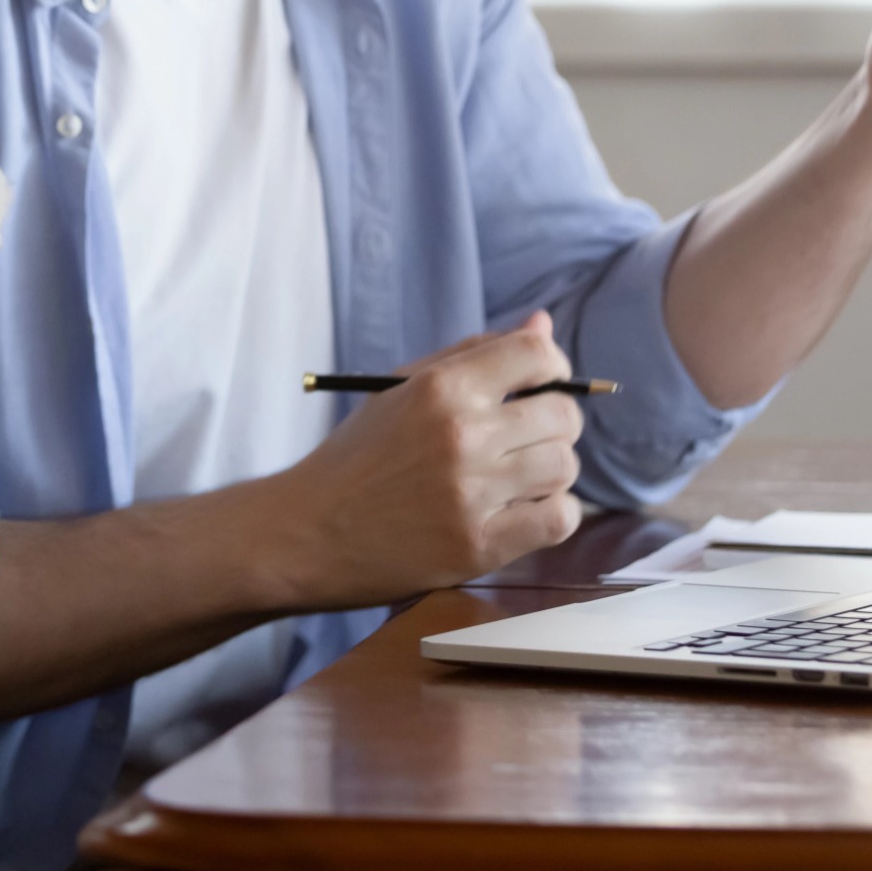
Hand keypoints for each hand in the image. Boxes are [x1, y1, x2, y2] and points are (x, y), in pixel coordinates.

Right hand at [268, 313, 584, 610]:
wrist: (306, 531)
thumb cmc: (357, 455)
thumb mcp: (401, 388)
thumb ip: (474, 352)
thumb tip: (542, 324)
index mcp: (440, 387)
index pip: (537, 354)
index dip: (555, 366)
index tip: (542, 384)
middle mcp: (461, 435)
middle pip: (562, 414)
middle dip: (555, 422)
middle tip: (526, 437)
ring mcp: (472, 494)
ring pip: (564, 467)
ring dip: (551, 470)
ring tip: (518, 477)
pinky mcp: (479, 546)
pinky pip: (559, 520)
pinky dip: (553, 513)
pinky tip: (523, 510)